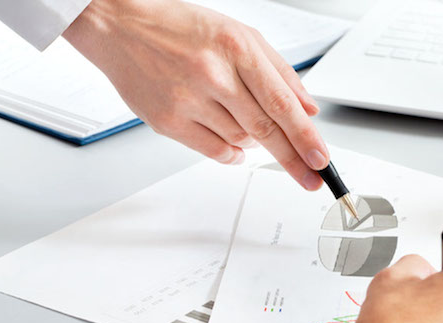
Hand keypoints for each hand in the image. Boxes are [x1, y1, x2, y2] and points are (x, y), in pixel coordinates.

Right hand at [63, 0, 327, 189]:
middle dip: (294, 159)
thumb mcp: (241, 35)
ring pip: (242, 141)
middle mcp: (213, 74)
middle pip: (266, 130)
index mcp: (237, 48)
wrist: (120, 25)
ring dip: (257, 144)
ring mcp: (188, 99)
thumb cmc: (182, 28)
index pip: (282, 103)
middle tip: (312, 178)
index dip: (306, 137)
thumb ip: (279, 72)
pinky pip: (214, 151)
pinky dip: (232, 153)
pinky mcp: (167, 120)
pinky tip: (237, 146)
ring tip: (250, 128)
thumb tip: (307, 107)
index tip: (321, 160)